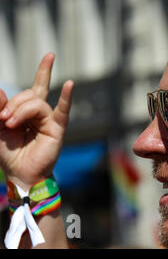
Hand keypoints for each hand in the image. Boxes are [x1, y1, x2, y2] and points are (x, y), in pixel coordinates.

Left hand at [0, 53, 72, 190]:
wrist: (19, 173)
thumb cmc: (9, 153)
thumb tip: (1, 91)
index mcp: (26, 111)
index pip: (25, 93)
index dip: (10, 99)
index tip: (1, 115)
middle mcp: (40, 113)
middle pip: (30, 94)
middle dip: (14, 103)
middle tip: (3, 118)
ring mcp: (50, 119)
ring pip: (37, 102)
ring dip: (21, 110)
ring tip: (11, 125)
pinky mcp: (58, 128)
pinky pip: (63, 110)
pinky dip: (66, 96)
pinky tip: (69, 84)